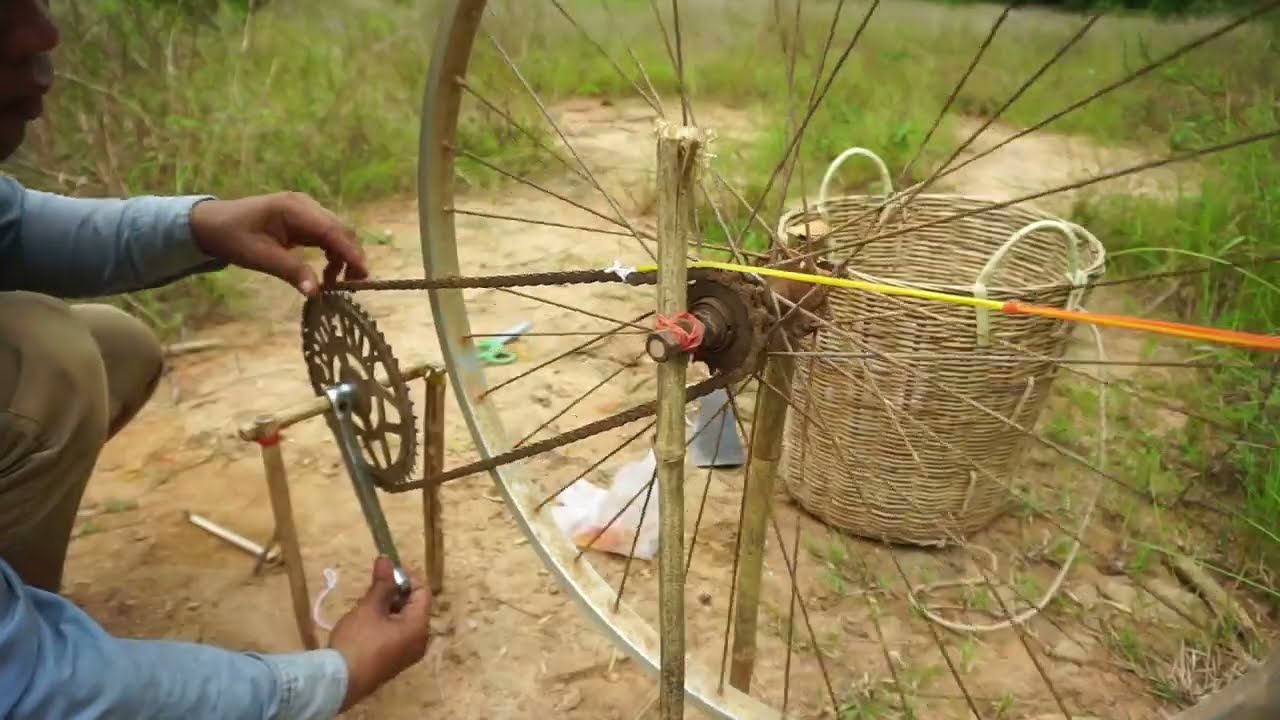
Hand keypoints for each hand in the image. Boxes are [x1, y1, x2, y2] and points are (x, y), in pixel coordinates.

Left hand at [189, 192, 368, 295]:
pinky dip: (332, 254)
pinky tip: (326, 272)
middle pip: (341, 230)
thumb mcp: (259, 257)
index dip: (351, 253)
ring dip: (342, 257)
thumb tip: (316, 292)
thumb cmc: (232, 237)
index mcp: (293, 209)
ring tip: (335, 284)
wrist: (212, 223)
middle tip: (353, 286)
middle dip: (351, 257)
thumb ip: (290, 271)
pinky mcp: (304, 219)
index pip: (332, 230)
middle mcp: (305, 205)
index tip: (363, 275)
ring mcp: (306, 210)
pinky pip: (327, 235)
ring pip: (337, 234)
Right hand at [328, 557, 431, 711]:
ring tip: (365, 602)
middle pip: (414, 606)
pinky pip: (395, 634)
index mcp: (419, 627)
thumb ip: (382, 583)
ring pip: (402, 620)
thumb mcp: (369, 608)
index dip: (406, 577)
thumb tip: (387, 559)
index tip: (385, 571)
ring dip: (386, 607)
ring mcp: (406, 654)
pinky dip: (384, 622)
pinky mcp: (392, 662)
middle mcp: (419, 642)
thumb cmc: (357, 641)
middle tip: (371, 586)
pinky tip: (364, 620)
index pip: (423, 592)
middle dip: (394, 592)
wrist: (338, 683)